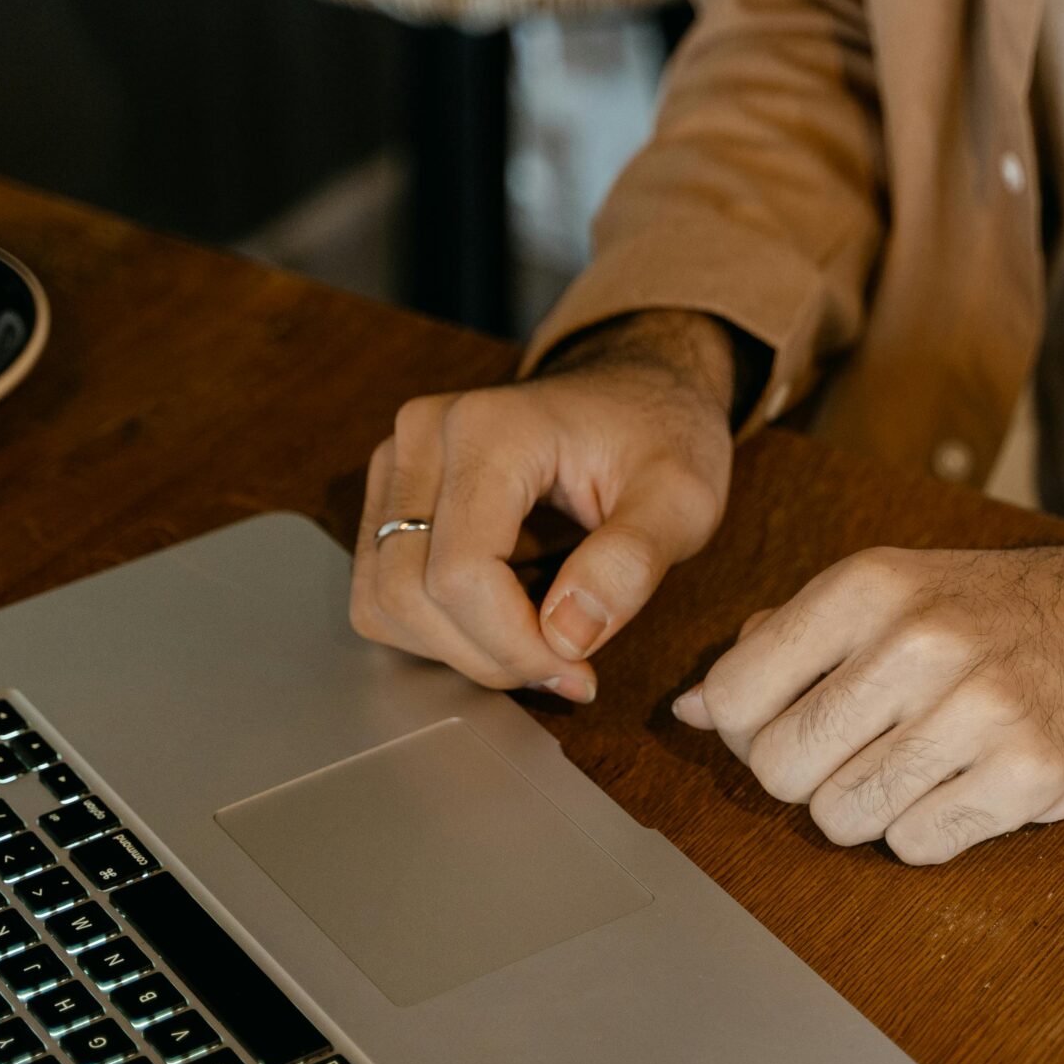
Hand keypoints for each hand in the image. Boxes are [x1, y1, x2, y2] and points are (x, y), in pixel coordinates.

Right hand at [350, 310, 738, 700]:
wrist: (634, 393)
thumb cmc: (661, 438)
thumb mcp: (682, 499)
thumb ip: (632, 562)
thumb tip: (566, 636)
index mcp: (490, 429)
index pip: (461, 572)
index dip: (514, 643)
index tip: (577, 670)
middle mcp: (423, 437)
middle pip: (409, 593)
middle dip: (489, 655)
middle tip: (563, 667)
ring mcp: (396, 463)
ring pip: (383, 601)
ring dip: (458, 649)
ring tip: (536, 643)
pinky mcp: (389, 495)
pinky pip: (381, 593)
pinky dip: (436, 630)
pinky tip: (501, 620)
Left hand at [673, 534, 1063, 862]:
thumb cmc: (1022, 615)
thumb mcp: (905, 592)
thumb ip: (793, 642)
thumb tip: (694, 709)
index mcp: (871, 585)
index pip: (734, 696)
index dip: (748, 731)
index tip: (792, 726)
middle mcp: (918, 641)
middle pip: (778, 769)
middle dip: (811, 779)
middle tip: (870, 754)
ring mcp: (976, 709)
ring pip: (842, 817)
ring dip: (876, 810)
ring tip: (930, 767)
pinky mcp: (1028, 774)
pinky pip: (917, 846)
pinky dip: (936, 832)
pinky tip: (974, 788)